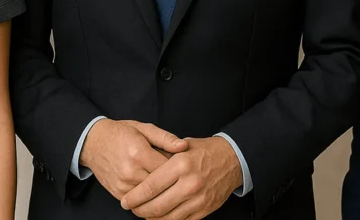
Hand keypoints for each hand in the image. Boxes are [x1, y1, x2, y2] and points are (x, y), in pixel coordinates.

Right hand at [79, 119, 187, 199]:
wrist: (94, 142)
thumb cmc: (121, 133)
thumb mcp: (145, 128)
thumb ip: (166, 138)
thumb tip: (184, 146)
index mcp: (139, 154)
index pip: (168, 169)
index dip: (179, 167)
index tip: (184, 165)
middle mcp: (130, 172)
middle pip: (162, 185)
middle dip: (173, 182)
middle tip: (179, 176)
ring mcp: (123, 185)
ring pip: (152, 196)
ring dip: (162, 192)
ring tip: (168, 183)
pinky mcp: (118, 194)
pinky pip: (140, 202)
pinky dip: (149, 197)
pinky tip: (155, 190)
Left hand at [120, 136, 242, 219]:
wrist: (233, 160)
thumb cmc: (205, 151)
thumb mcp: (183, 146)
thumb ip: (162, 158)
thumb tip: (140, 173)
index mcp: (181, 165)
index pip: (151, 186)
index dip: (135, 197)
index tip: (125, 201)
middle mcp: (190, 184)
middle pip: (156, 206)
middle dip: (139, 210)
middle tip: (131, 208)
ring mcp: (198, 200)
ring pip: (167, 218)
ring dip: (151, 218)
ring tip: (142, 213)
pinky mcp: (204, 210)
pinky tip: (159, 216)